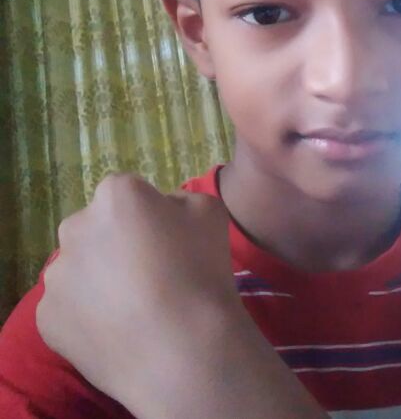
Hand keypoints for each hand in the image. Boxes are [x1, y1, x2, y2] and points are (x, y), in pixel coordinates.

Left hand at [36, 173, 241, 412]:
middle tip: (148, 273)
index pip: (126, 193)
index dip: (149, 215)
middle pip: (95, 228)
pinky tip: (118, 331)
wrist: (182, 350)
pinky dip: (87, 316)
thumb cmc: (201, 272)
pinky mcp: (47, 318)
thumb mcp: (210, 213)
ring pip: (79, 268)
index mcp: (116, 195)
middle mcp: (76, 227)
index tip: (167, 241)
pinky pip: (69, 308)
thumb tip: (162, 212)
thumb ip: (179, 201)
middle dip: (115, 242)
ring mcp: (57, 275)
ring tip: (134, 309)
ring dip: (98, 279)